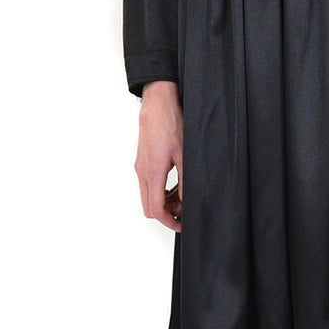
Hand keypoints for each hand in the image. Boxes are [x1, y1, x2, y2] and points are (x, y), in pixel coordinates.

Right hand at [135, 80, 182, 231]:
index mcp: (153, 172)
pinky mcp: (142, 161)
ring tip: (183, 195)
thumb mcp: (185, 155)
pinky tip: (175, 183)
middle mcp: (143, 172)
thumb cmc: (171, 124)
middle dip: (167, 212)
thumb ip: (185, 181)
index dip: (170, 221)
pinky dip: (161, 190)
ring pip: (148, 196)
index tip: (182, 224)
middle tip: (184, 208)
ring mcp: (140, 167)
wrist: (158, 104)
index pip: (156, 209)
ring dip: (164, 201)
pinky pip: (148, 184)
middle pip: (149, 207)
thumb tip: (187, 201)